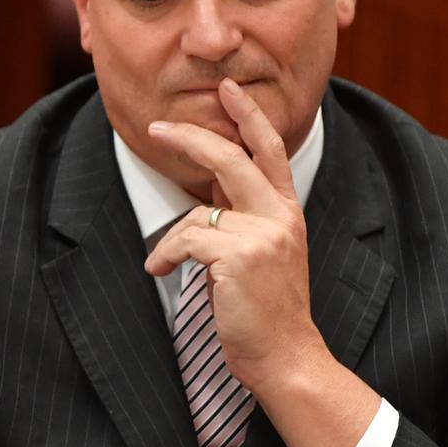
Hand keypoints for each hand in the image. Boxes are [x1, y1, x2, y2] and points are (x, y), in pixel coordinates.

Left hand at [144, 77, 321, 392]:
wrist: (287, 357)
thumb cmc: (267, 309)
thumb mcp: (264, 253)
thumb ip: (242, 218)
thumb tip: (205, 196)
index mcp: (288, 212)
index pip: (271, 150)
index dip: (249, 116)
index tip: (229, 89)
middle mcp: (281, 216)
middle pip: (232, 158)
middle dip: (191, 137)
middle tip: (158, 127)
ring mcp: (263, 235)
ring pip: (197, 213)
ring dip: (171, 239)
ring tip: (163, 263)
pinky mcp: (240, 257)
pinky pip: (185, 240)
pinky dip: (165, 255)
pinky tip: (159, 271)